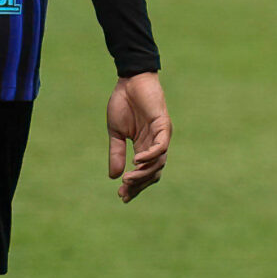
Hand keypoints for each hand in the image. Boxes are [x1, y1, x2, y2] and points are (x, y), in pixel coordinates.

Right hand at [107, 72, 170, 202]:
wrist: (130, 81)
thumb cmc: (123, 104)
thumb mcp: (116, 133)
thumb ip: (117, 153)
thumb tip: (113, 176)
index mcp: (144, 147)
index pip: (144, 172)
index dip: (134, 186)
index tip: (121, 196)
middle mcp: (156, 144)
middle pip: (153, 172)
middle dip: (139, 185)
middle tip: (124, 191)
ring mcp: (161, 136)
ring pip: (158, 163)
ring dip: (143, 173)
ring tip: (127, 179)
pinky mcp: (163, 125)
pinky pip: (160, 146)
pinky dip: (150, 156)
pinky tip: (137, 161)